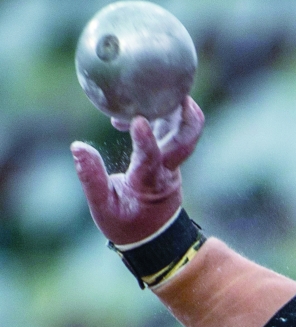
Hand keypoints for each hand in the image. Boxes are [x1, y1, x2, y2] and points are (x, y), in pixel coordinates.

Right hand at [70, 96, 203, 245]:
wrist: (154, 238)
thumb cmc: (127, 225)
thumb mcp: (103, 209)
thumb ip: (91, 179)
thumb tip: (78, 147)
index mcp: (150, 184)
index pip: (153, 159)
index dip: (146, 140)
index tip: (136, 120)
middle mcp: (167, 171)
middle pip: (186, 140)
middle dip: (187, 115)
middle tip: (176, 89)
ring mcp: (171, 164)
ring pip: (182, 132)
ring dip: (173, 109)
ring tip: (145, 92)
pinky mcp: (167, 158)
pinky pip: (169, 132)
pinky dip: (155, 118)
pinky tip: (127, 117)